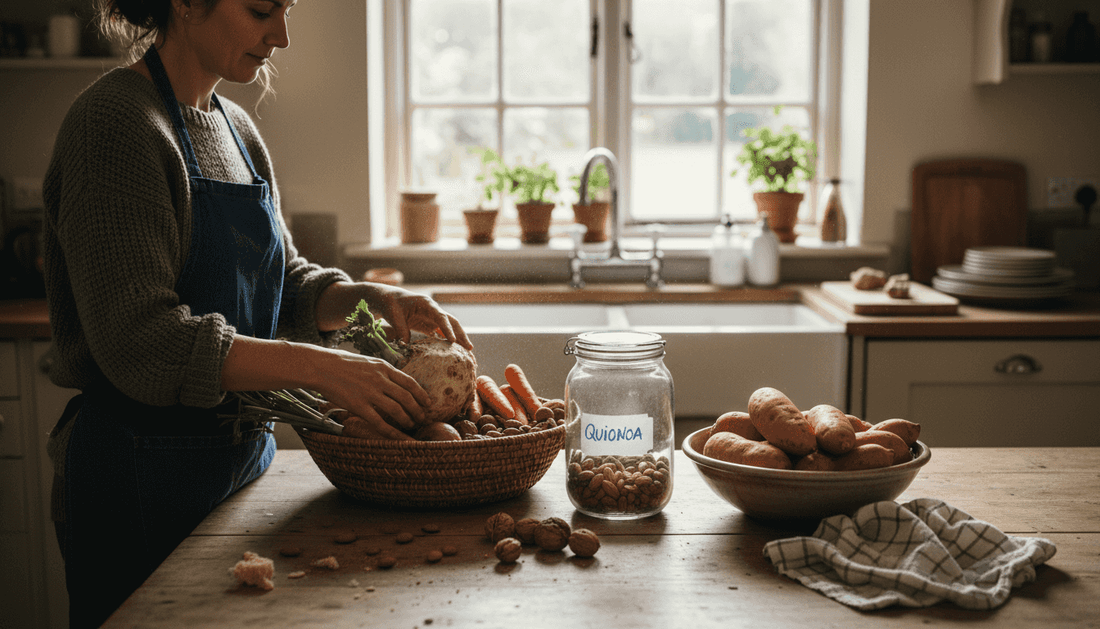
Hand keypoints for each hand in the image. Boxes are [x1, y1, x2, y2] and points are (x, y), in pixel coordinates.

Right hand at [313, 349, 429, 440]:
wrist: (322, 366)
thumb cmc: (343, 363)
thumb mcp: (369, 362)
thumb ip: (383, 371)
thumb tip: (396, 381)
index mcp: (384, 367)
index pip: (409, 382)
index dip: (421, 394)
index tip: (428, 403)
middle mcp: (380, 380)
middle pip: (406, 397)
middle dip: (417, 410)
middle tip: (422, 418)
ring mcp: (370, 393)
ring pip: (396, 409)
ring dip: (407, 419)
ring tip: (411, 425)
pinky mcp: (358, 405)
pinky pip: (379, 421)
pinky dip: (391, 431)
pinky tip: (397, 436)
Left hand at [371, 284, 472, 349]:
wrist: (389, 300)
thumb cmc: (391, 304)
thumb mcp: (394, 316)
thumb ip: (401, 330)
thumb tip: (406, 346)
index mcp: (426, 304)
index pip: (441, 317)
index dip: (448, 329)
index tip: (453, 340)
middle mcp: (433, 310)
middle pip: (451, 321)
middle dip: (461, 334)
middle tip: (469, 348)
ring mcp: (432, 317)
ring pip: (449, 328)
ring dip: (457, 338)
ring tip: (466, 352)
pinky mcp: (428, 325)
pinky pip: (440, 334)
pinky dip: (447, 342)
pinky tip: (452, 352)